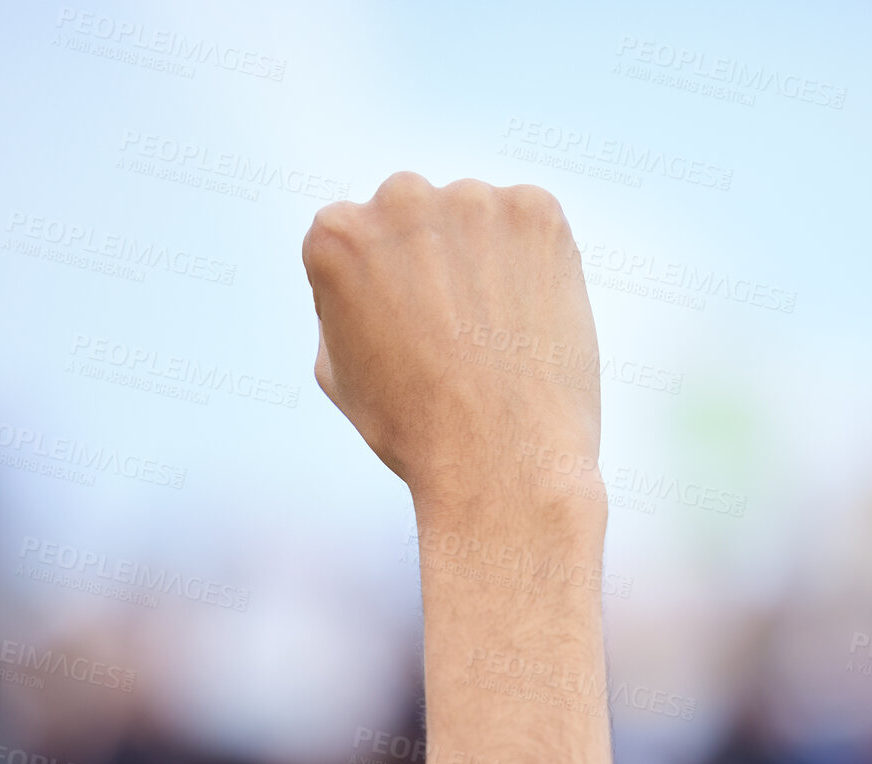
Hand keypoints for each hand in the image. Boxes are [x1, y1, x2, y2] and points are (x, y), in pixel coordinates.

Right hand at [301, 171, 602, 519]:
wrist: (501, 456)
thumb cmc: (415, 428)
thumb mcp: (336, 369)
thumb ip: (341, 302)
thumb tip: (365, 275)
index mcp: (336, 233)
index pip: (358, 238)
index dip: (386, 291)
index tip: (407, 331)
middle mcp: (399, 199)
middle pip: (417, 216)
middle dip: (434, 262)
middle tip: (456, 331)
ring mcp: (472, 199)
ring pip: (477, 220)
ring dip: (486, 260)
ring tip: (497, 335)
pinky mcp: (536, 211)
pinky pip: (532, 227)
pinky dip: (536, 263)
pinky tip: (529, 322)